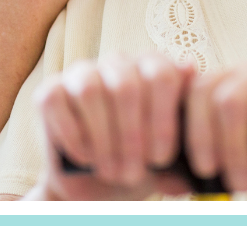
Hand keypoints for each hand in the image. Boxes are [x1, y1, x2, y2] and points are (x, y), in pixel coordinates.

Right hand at [28, 54, 194, 200]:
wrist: (96, 183)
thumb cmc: (138, 161)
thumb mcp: (166, 156)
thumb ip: (184, 136)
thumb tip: (195, 99)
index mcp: (152, 68)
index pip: (162, 75)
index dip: (162, 119)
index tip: (161, 158)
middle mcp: (118, 62)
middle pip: (127, 84)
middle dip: (132, 136)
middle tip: (133, 173)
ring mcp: (82, 72)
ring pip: (91, 91)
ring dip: (103, 139)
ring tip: (112, 171)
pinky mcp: (50, 90)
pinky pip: (58, 102)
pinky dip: (73, 135)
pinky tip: (86, 158)